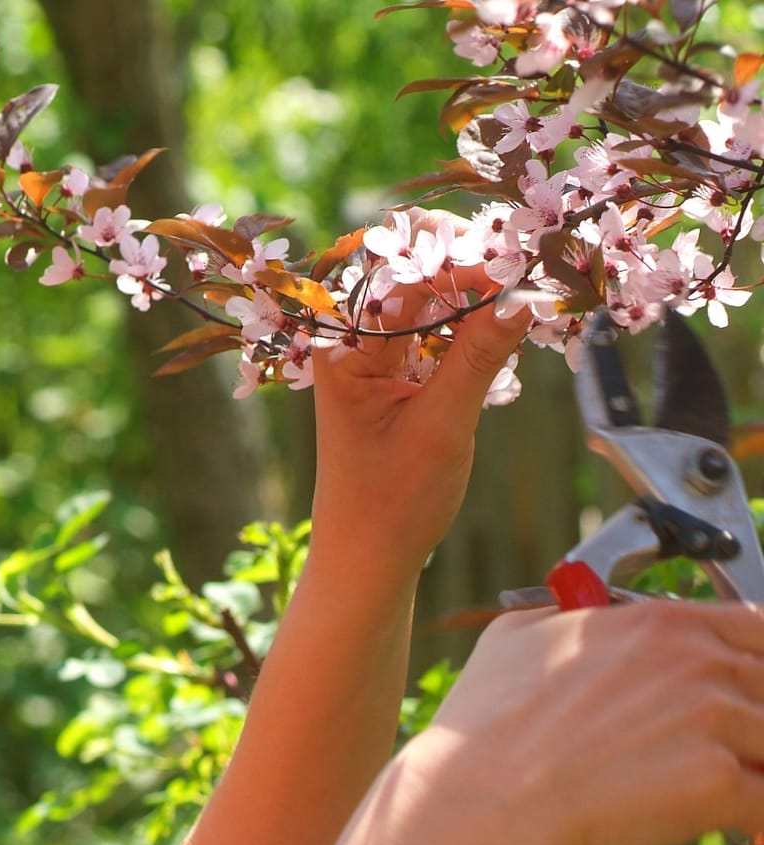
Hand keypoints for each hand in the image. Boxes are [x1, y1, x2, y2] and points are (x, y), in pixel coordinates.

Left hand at [308, 209, 529, 576]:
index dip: (456, 260)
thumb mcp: (442, 424)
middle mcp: (351, 342)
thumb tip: (523, 293)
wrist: (369, 557)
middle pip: (412, 275)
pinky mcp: (398, 374)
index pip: (396, 274)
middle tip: (529, 268)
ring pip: (431, 299)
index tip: (513, 266)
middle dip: (469, 266)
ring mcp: (374, 357)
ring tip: (529, 293)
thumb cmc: (391, 500)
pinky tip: (511, 325)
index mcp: (341, 347)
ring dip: (479, 293)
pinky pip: (437, 330)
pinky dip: (474, 324)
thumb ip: (479, 355)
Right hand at [403, 601, 763, 844]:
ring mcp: (712, 723)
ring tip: (715, 796)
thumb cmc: (484, 730)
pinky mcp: (718, 785)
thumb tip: (582, 622)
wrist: (479, 803)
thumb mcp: (514, 638)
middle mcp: (696, 663)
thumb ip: (570, 620)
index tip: (746, 693)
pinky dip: (753, 820)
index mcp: (659, 624)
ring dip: (751, 769)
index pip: (758, 626)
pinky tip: (727, 833)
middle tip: (724, 753)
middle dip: (753, 726)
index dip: (757, 663)